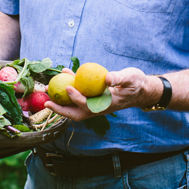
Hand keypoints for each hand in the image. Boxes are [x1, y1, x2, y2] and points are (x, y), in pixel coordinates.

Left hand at [44, 67, 160, 121]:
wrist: (142, 90)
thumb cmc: (137, 83)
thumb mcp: (131, 78)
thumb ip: (119, 78)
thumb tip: (107, 78)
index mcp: (107, 105)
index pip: (89, 105)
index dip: (77, 98)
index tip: (68, 86)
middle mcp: (99, 108)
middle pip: (77, 114)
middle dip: (61, 110)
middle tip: (47, 102)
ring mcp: (96, 105)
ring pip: (75, 108)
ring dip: (61, 102)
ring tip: (48, 92)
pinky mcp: (94, 99)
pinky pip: (80, 97)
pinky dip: (70, 89)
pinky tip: (65, 74)